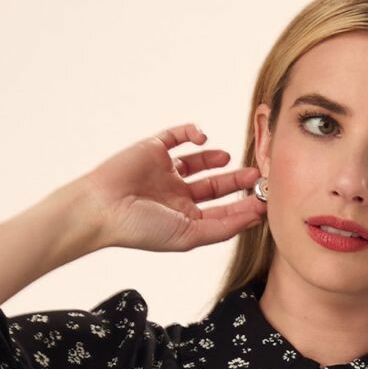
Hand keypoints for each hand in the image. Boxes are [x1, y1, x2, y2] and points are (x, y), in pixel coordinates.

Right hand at [68, 122, 267, 253]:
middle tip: (257, 175)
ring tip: (228, 159)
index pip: (221, 211)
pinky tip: (202, 138)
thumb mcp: (189, 235)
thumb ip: (222, 227)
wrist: (103, 208)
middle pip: (215, 186)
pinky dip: (191, 133)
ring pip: (198, 161)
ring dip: (216, 158)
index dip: (243, 205)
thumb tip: (252, 218)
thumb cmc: (141, 228)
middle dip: (236, 181)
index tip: (264, 200)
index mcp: (184, 218)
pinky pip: (177, 136)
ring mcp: (165, 171)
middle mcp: (176, 195)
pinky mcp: (153, 149)